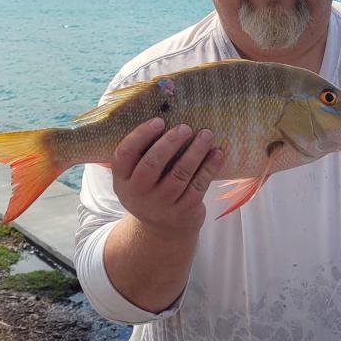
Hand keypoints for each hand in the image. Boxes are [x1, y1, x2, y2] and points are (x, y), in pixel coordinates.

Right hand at [111, 117, 224, 237]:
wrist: (162, 231)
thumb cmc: (151, 189)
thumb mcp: (136, 177)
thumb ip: (142, 152)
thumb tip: (161, 109)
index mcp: (122, 180)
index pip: (124, 154)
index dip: (140, 135)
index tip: (159, 120)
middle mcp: (138, 194)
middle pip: (151, 164)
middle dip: (170, 142)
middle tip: (185, 127)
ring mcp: (161, 205)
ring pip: (179, 174)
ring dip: (195, 151)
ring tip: (207, 134)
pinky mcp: (183, 211)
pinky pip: (198, 186)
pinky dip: (209, 168)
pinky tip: (217, 153)